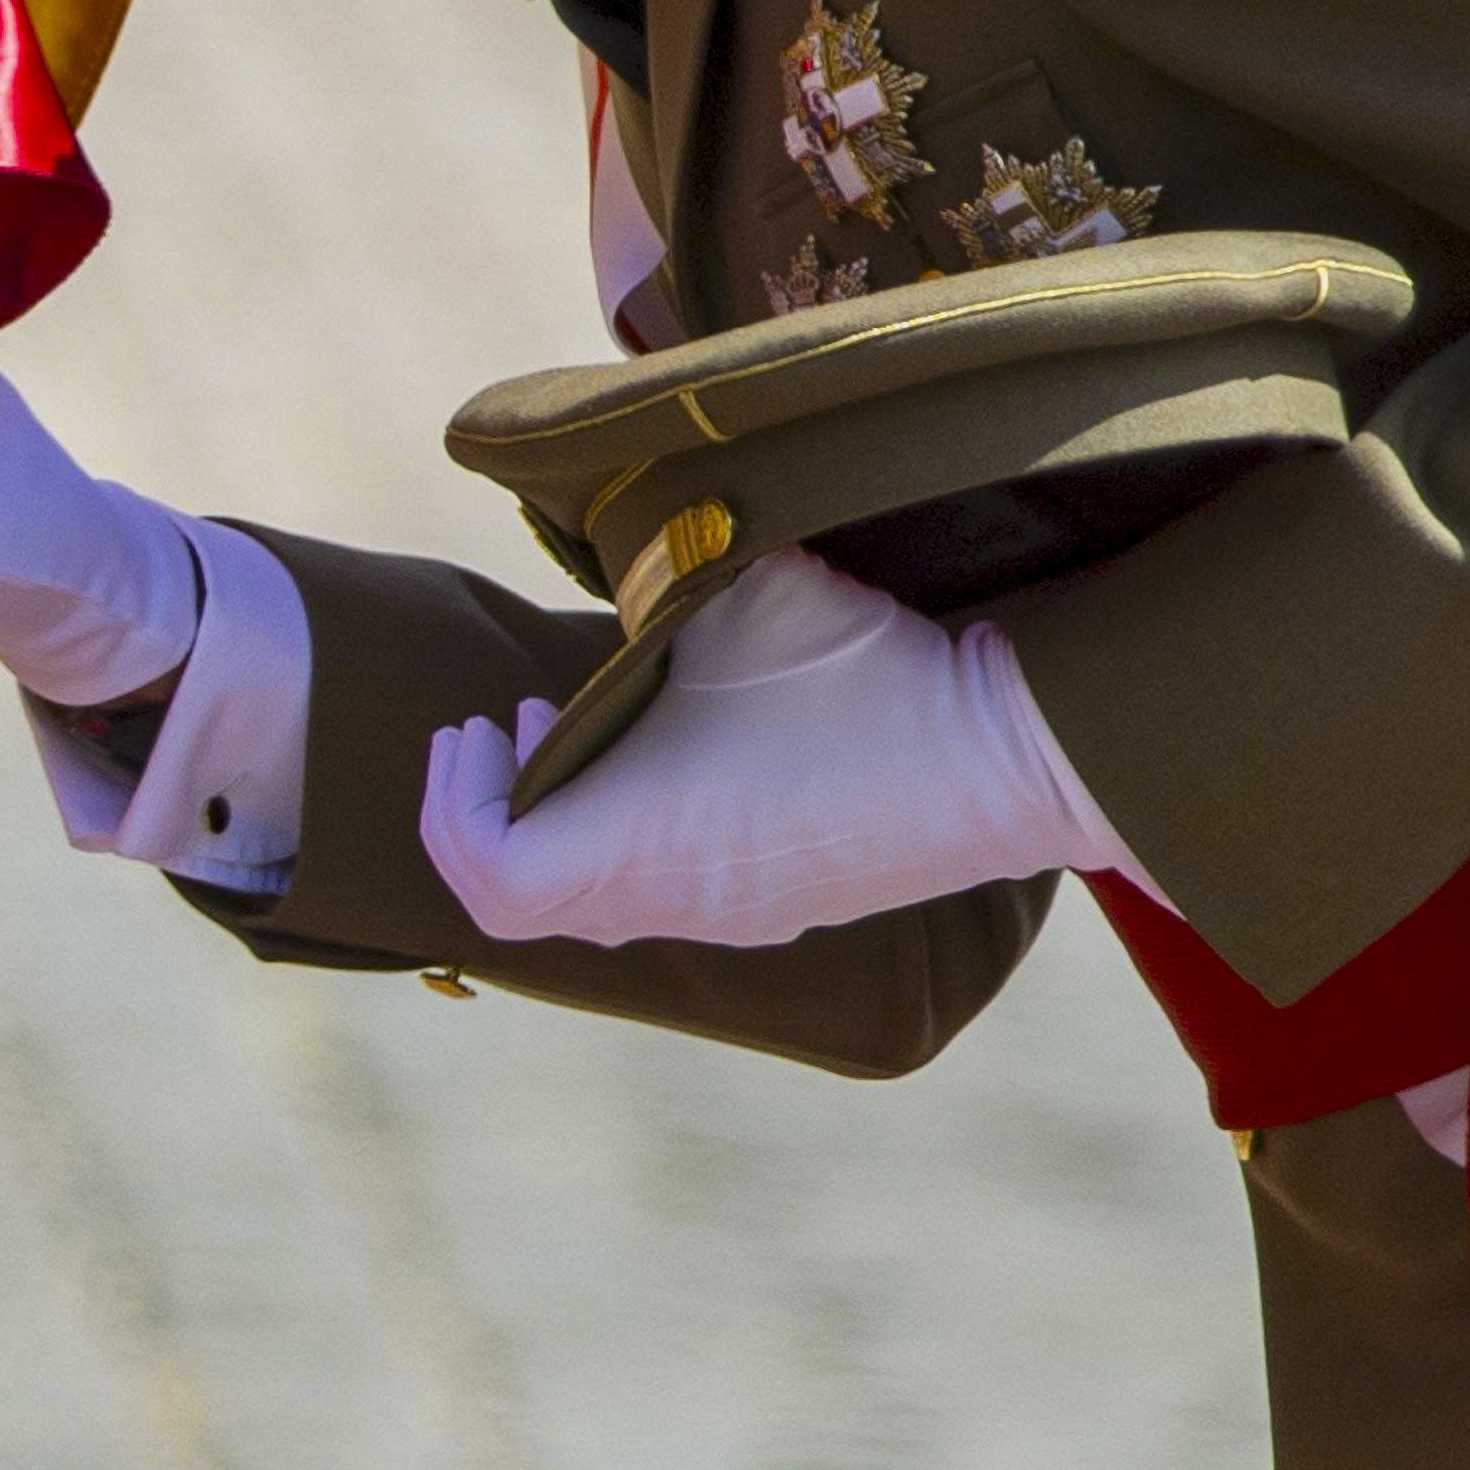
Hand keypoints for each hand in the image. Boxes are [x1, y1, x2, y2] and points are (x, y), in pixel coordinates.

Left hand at [412, 546, 1131, 949]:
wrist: (1015, 754)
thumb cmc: (864, 676)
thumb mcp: (731, 597)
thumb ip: (643, 587)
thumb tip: (603, 554)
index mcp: (642, 844)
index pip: (491, 879)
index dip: (454, 808)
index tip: (481, 722)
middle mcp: (680, 903)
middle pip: (523, 901)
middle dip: (485, 812)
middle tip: (497, 723)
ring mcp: (734, 914)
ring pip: (593, 900)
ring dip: (557, 821)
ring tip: (567, 723)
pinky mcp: (782, 906)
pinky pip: (659, 895)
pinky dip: (621, 836)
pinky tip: (660, 754)